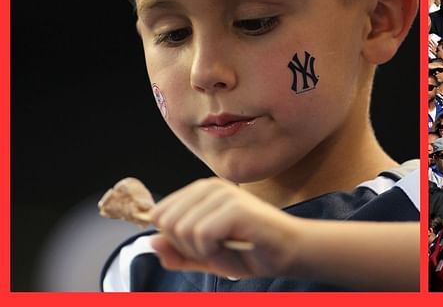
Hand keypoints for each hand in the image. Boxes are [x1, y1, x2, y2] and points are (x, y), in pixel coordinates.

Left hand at [150, 178, 297, 278]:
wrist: (291, 252)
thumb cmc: (252, 251)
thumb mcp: (205, 258)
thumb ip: (177, 253)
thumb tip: (150, 241)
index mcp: (200, 191)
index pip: (160, 215)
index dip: (177, 241)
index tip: (205, 245)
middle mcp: (210, 186)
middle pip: (167, 223)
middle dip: (188, 247)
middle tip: (218, 249)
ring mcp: (224, 194)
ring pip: (184, 231)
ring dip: (204, 252)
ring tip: (230, 247)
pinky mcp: (235, 207)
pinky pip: (202, 237)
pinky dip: (215, 253)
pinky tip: (236, 246)